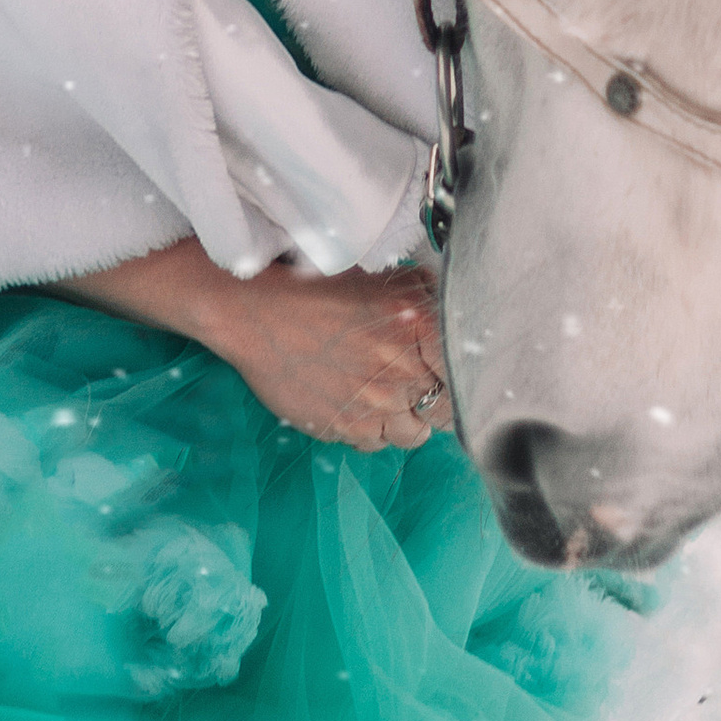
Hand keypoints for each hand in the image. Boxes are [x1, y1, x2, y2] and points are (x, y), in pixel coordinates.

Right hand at [211, 259, 453, 451]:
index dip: (459, 374)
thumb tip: (448, 306)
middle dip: (437, 399)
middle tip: (420, 386)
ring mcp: (374, 405)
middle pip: (446, 409)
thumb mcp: (379, 276)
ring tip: (388, 397)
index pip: (465, 370)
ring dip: (407, 419)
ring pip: (415, 434)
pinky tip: (358, 404)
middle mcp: (402, 370)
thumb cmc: (315, 288)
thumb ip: (422, 293)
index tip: (449, 373)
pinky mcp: (345, 429)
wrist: (256, 312)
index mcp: (418, 325)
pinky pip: (377, 444)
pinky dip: (374, 430)